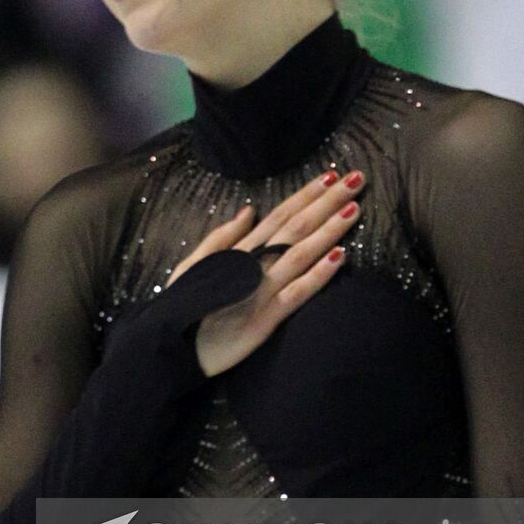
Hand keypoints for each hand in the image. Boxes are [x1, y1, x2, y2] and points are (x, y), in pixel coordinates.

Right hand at [165, 169, 366, 376]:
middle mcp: (252, 264)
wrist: (167, 347)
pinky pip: (297, 293)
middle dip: (327, 201)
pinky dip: (319, 274)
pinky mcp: (264, 319)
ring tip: (354, 209)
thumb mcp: (195, 263)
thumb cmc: (183, 304)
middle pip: (296, 227)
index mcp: (238, 250)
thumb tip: (250, 209)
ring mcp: (260, 290)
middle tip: (356, 179)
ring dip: (330, 229)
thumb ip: (222, 236)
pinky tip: (340, 257)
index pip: (279, 215)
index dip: (306, 195)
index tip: (330, 176)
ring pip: (301, 253)